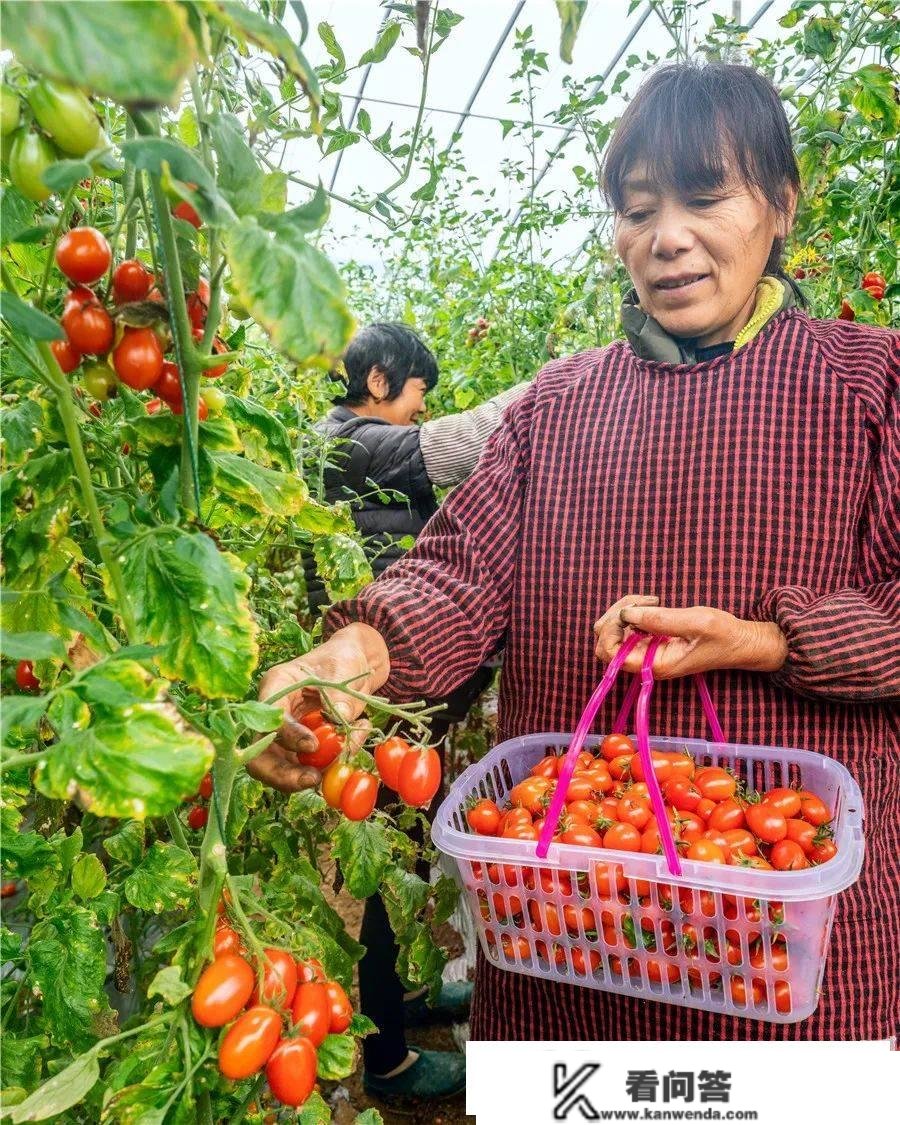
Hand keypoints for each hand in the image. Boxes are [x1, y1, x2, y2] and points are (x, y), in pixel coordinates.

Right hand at [248, 624, 389, 793]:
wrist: (355, 665)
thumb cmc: (343, 659)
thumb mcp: (344, 670)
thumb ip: (340, 698)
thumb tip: (337, 726)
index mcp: (276, 686)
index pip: (269, 719)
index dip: (287, 736)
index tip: (313, 746)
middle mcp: (275, 713)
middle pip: (261, 754)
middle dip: (283, 774)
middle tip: (313, 780)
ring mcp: (287, 733)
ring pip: (283, 768)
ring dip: (313, 772)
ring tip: (346, 753)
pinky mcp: (303, 747)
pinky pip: (310, 766)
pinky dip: (331, 766)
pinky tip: (355, 740)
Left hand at [594, 597, 786, 678]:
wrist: (739, 642)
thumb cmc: (722, 635)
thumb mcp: (695, 622)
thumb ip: (660, 620)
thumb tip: (626, 614)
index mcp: (654, 665)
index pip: (610, 654)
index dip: (611, 631)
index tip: (629, 613)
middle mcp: (645, 661)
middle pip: (605, 641)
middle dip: (614, 616)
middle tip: (642, 602)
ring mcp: (646, 651)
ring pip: (613, 631)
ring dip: (623, 610)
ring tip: (651, 601)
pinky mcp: (649, 640)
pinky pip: (626, 626)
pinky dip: (632, 610)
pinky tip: (652, 604)